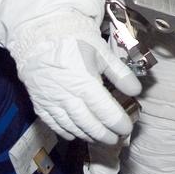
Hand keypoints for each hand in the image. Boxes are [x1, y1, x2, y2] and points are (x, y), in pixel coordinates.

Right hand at [17, 29, 141, 143]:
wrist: (38, 33)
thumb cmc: (73, 39)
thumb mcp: (101, 51)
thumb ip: (120, 73)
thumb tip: (136, 91)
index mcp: (85, 82)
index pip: (105, 111)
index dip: (118, 123)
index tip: (126, 129)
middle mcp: (67, 96)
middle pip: (89, 123)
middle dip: (104, 134)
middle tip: (116, 139)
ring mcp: (51, 101)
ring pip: (71, 126)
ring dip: (87, 136)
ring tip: (99, 138)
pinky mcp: (39, 102)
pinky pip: (53, 124)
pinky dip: (66, 132)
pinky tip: (75, 134)